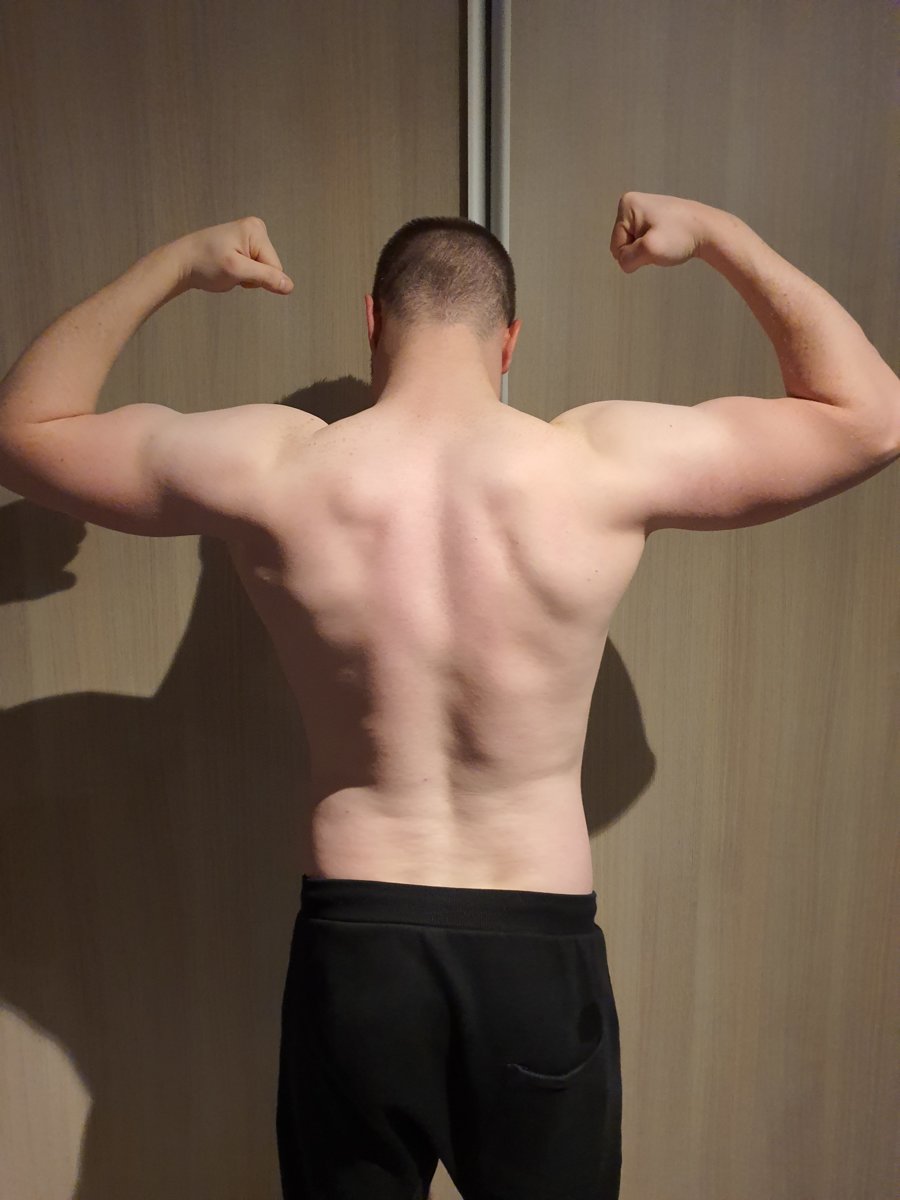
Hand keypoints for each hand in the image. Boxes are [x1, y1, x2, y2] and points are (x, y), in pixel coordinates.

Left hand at [179, 216, 293, 293]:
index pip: (275, 267)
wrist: (181, 263)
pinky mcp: (243, 246)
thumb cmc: (205, 264)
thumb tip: (290, 286)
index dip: (258, 278)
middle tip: (231, 271)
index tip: (237, 272)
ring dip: (246, 277)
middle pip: (270, 268)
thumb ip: (265, 277)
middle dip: (252, 277)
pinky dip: (242, 274)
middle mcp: (256, 230)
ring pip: (263, 271)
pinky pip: (254, 268)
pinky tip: (227, 268)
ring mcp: (249, 237)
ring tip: (227, 269)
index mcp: (256, 230)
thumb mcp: (237, 271)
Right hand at [609, 191, 707, 273]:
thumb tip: (625, 262)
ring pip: (634, 244)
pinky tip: (669, 240)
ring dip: (647, 250)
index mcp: (626, 204)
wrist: (710, 231)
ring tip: (666, 242)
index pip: (616, 246)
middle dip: (639, 251)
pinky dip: (655, 246)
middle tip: (661, 245)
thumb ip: (627, 259)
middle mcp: (632, 203)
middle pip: (624, 243)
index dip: (633, 254)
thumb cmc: (681, 237)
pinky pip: (644, 239)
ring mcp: (644, 209)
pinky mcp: (655, 217)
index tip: (654, 245)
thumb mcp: (649, 250)